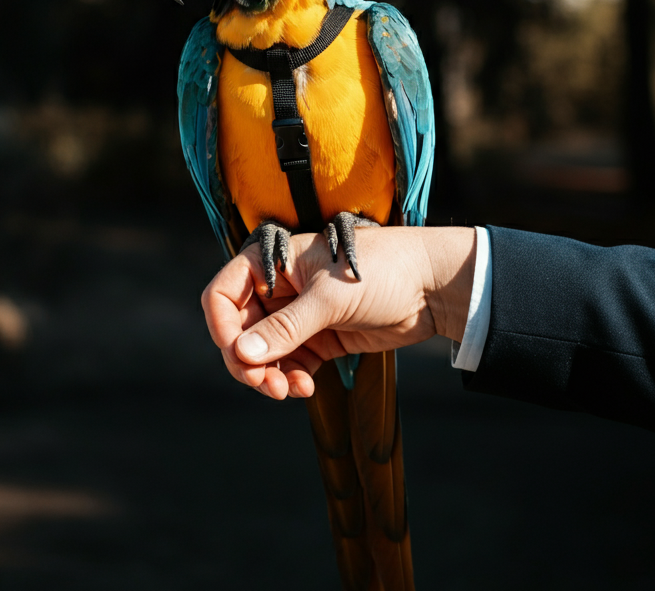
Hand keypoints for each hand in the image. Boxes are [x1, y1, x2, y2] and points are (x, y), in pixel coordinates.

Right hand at [201, 226, 475, 399]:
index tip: (237, 354)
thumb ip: (284, 329)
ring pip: (262, 353)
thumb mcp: (328, 299)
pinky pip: (288, 365)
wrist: (432, 286)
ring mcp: (297, 315)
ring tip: (287, 392)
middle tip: (263, 385)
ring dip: (268, 376)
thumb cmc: (382, 270)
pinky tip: (304, 389)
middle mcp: (278, 288)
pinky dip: (289, 380)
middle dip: (246, 361)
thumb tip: (241, 355)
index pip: (223, 295)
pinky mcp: (318, 339)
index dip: (222, 327)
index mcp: (271, 262)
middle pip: (238, 330)